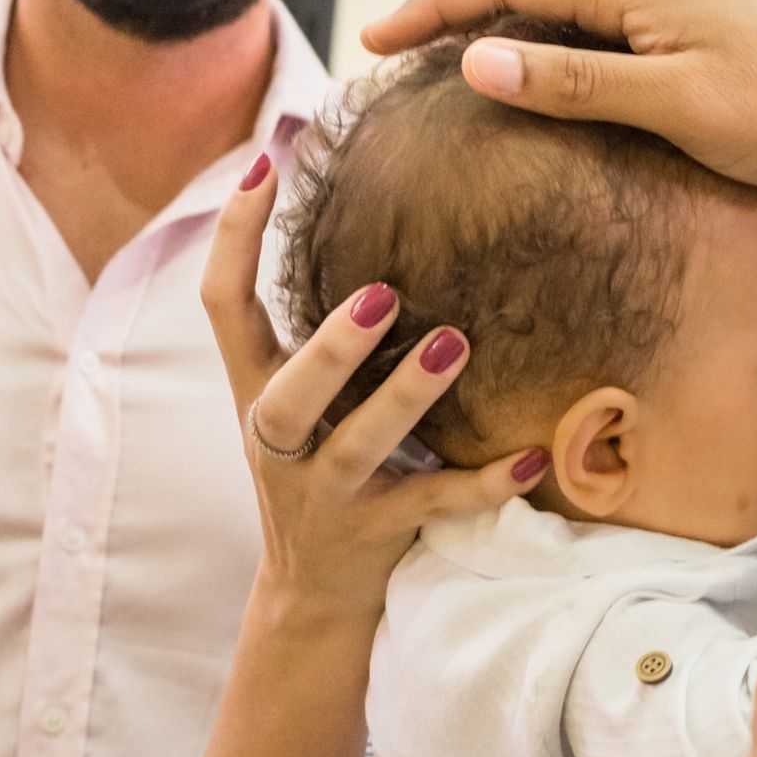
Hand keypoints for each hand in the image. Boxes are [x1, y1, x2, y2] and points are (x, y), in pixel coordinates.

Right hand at [201, 154, 548, 622]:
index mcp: (258, 392)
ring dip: (404, 396)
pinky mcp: (377, 535)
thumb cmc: (323, 465)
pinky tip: (532, 456)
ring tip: (455, 342)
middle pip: (283, 396)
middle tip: (382, 292)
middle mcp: (280, 443)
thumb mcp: (305, 399)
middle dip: (328, 347)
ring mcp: (325, 495)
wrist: (316, 597)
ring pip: (358, 446)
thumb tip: (377, 214)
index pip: (223, 308)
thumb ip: (322, 329)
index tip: (264, 159)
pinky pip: (433, 506)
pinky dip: (481, 484)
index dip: (233, 238)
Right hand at [361, 0, 756, 195]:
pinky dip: (552, 54)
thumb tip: (474, 61)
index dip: (436, 9)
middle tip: (395, 54)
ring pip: (564, 13)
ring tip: (451, 73)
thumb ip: (576, 84)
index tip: (372, 37)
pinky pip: (600, 36)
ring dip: (503, 34)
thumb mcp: (675, 107)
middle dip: (456, 16)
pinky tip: (548, 91)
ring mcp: (673, 11)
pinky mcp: (695, 41)